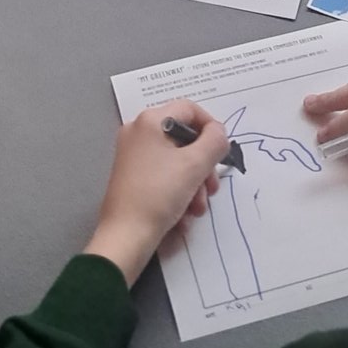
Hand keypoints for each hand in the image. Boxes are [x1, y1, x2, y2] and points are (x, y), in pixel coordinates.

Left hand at [82, 102, 228, 284]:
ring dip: (193, 185)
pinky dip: (178, 193)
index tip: (221, 152)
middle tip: (211, 189)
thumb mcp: (195, 165)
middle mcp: (138, 133)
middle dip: (203, 166)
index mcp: (149, 121)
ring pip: (176, 162)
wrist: (125, 237)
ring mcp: (133, 157)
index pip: (189, 109)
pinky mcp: (132, 178)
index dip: (211, 127)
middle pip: (184, 140)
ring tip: (196, 209)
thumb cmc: (159, 194)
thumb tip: (218, 132)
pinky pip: (164, 177)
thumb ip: (214, 141)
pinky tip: (183, 216)